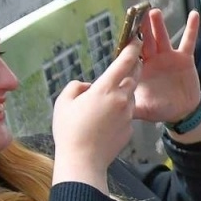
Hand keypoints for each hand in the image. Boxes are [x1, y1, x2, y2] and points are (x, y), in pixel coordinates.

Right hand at [52, 40, 141, 189]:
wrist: (83, 161)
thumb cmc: (69, 131)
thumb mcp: (63, 102)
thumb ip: (76, 87)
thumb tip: (88, 87)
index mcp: (105, 89)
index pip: (125, 62)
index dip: (133, 48)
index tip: (136, 39)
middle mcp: (121, 99)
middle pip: (134, 76)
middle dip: (133, 67)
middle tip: (127, 62)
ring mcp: (128, 115)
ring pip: (130, 96)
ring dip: (123, 92)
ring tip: (105, 101)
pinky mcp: (130, 128)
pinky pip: (127, 114)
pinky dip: (120, 112)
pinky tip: (105, 121)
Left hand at [132, 9, 200, 126]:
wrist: (181, 112)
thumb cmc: (159, 109)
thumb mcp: (142, 109)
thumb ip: (131, 107)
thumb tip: (116, 110)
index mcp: (141, 69)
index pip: (132, 53)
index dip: (129, 43)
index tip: (124, 32)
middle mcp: (153, 59)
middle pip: (146, 40)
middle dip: (141, 28)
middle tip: (136, 14)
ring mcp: (169, 57)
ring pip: (162, 37)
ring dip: (158, 24)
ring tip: (154, 12)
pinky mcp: (185, 58)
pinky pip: (188, 41)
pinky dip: (192, 28)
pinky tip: (193, 15)